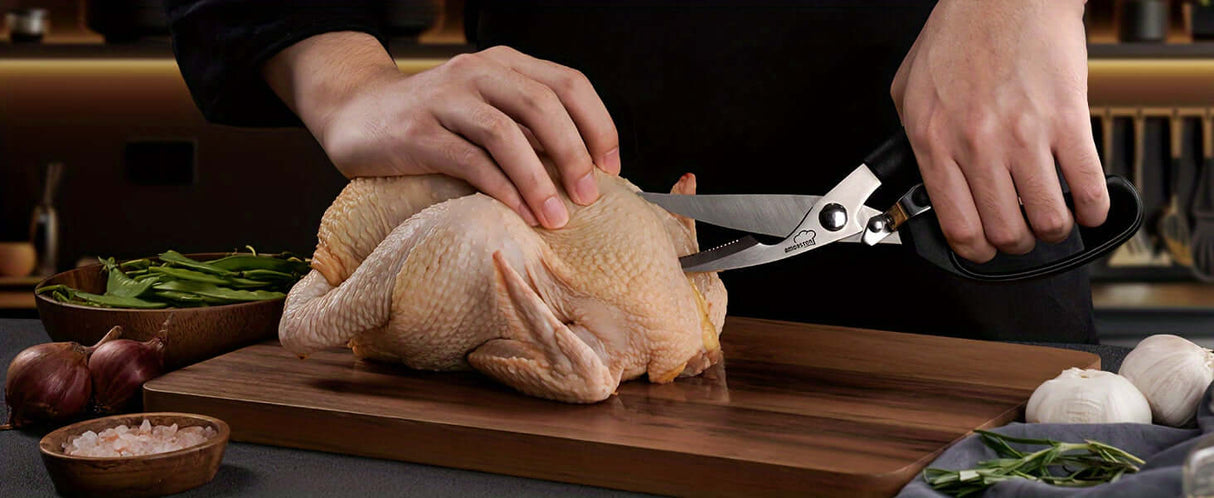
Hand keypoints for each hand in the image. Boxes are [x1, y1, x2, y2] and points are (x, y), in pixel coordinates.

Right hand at [263, 32, 620, 228]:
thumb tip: (583, 171)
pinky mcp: (417, 132)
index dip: (597, 125)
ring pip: (505, 133)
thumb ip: (526, 128)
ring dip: (538, 179)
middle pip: (542, 105)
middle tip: (589, 196)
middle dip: (573, 154)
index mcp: (504, 64)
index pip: (568, 83)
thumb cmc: (434, 121)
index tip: (610, 167)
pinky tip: (518, 213)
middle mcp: (477, 72)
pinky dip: (500, 188)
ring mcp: (444, 99)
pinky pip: (468, 160)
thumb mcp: (485, 111)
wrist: (356, 113)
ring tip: (556, 217)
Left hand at [890, 0, 1108, 262]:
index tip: (985, 250)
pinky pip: (1088, 186)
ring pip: (1047, 220)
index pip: (957, 226)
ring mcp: (1024, 135)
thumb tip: (924, 183)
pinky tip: (1091, 206)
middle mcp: (977, 144)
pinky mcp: (1067, 120)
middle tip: (1021, 233)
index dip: (976, 251)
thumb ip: (916, 141)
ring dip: (1056, 230)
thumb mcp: (910, 92)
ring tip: (1054, 219)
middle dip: (1017, 244)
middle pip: (1004, 232)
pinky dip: (1095, 208)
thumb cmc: (960, 35)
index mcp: (934, 142)